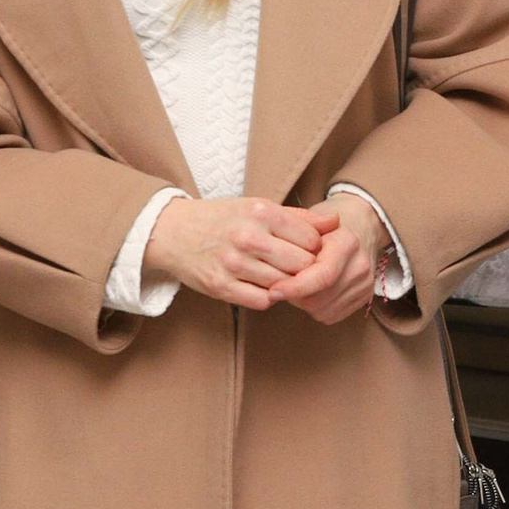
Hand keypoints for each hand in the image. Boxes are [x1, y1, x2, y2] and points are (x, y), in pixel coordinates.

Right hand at [142, 193, 324, 310]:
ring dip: (286, 284)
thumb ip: (299, 218)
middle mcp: (248, 236)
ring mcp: (233, 263)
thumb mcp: (258, 207)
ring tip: (278, 275)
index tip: (305, 250)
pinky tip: (262, 285)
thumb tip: (336, 222)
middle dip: (305, 270)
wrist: (173, 231)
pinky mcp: (221, 286)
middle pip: (301, 265)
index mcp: (261, 212)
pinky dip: (268, 296)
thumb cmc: (222, 218)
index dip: (314, 249)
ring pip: (283, 285)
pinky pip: (262, 301)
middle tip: (297, 268)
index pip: (311, 240)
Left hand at [269, 195, 388, 326]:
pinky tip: (313, 291)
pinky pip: (331, 315)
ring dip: (304, 303)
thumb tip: (274, 268)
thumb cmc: (328, 225)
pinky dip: (316, 308)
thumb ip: (292, 241)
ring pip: (323, 310)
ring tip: (300, 283)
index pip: (323, 275)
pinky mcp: (364, 298)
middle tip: (283, 282)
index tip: (273, 291)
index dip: (295, 287)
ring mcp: (365, 284)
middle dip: (295, 296)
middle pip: (320, 299)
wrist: (361, 225)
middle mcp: (360, 265)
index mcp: (347, 242)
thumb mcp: (308, 221)